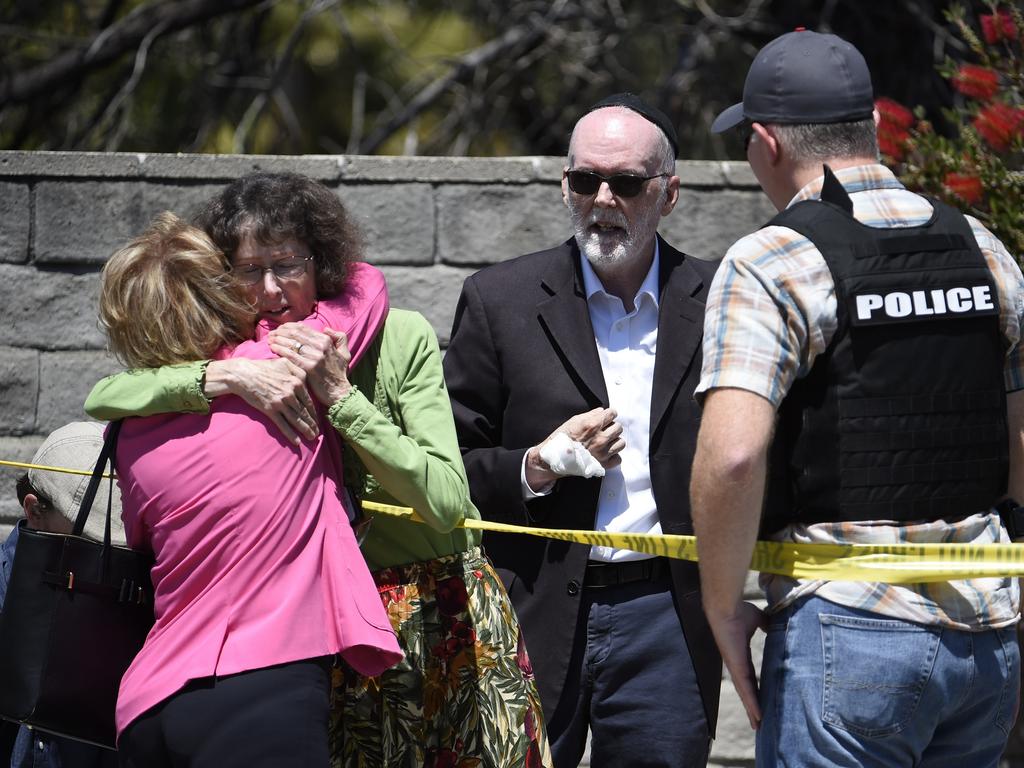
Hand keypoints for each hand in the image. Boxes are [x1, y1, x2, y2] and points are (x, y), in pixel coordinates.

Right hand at [205, 357, 317, 444]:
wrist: (243, 374)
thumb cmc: (264, 367)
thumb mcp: (284, 363)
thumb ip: (298, 369)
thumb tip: (308, 376)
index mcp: (297, 381)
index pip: (309, 401)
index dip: (314, 412)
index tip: (318, 419)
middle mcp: (291, 393)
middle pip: (305, 412)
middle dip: (312, 424)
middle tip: (318, 432)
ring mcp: (281, 402)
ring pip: (296, 419)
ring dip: (305, 430)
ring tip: (312, 437)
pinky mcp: (270, 410)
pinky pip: (283, 424)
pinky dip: (290, 434)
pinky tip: (297, 442)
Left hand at [268, 323, 352, 406]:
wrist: (338, 391)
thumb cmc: (339, 373)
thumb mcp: (345, 353)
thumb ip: (339, 338)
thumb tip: (326, 329)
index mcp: (326, 341)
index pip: (303, 328)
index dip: (289, 326)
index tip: (280, 328)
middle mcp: (320, 347)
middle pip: (295, 333)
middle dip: (280, 331)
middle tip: (271, 333)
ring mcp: (314, 357)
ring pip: (291, 342)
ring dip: (278, 339)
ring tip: (269, 339)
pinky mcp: (307, 368)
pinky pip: (290, 355)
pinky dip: (280, 349)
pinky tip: (272, 348)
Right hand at [525, 407, 623, 489]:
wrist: (554, 458)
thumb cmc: (561, 438)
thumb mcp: (573, 421)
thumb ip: (590, 415)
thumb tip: (602, 411)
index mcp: (592, 425)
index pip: (612, 413)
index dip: (610, 414)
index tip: (607, 417)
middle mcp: (600, 438)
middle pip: (618, 427)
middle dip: (612, 426)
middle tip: (605, 430)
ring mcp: (603, 453)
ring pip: (621, 443)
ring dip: (614, 441)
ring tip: (606, 442)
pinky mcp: (603, 465)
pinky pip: (618, 458)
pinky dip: (613, 456)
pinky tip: (605, 453)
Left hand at [707, 601, 766, 729]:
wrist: (726, 607)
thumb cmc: (738, 611)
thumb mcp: (757, 619)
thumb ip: (767, 624)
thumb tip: (778, 624)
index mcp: (742, 657)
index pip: (751, 679)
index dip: (756, 691)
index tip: (762, 702)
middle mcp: (738, 665)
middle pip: (747, 691)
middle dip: (753, 707)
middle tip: (759, 724)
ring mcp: (735, 668)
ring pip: (746, 694)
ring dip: (752, 710)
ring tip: (758, 726)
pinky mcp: (736, 667)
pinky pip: (745, 689)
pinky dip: (751, 703)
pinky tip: (757, 716)